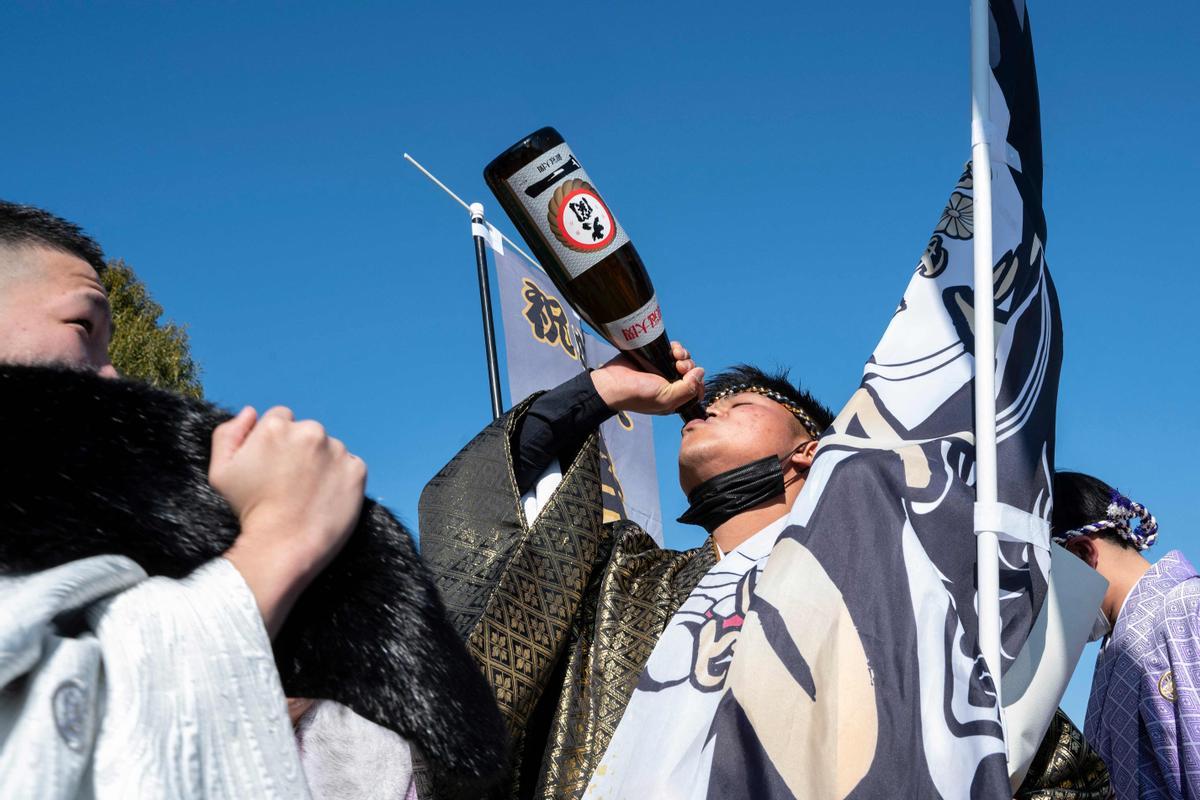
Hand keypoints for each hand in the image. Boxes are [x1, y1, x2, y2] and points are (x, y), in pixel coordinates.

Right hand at [209, 406, 366, 636]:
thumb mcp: (220, 472)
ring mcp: (336, 450)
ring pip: (329, 449)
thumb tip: (250, 412)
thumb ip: (228, 434)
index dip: (274, 443)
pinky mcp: (357, 470)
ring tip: (307, 494)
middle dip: (299, 450)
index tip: (272, 467)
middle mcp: (309, 431)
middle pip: (306, 431)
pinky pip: (350, 466)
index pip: (280, 418)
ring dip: (322, 463)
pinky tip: (325, 498)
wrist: (282, 547)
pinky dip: (341, 478)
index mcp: (276, 426)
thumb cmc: (248, 512)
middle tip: (289, 483)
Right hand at [590, 341, 703, 414]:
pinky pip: (673, 350)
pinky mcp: (656, 357)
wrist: (613, 383)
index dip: (698, 382)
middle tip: (679, 367)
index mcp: (675, 399)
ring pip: (684, 359)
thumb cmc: (638, 395)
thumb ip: (687, 388)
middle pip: (692, 373)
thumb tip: (700, 371)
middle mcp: (671, 384)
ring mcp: (663, 370)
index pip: (697, 390)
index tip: (691, 377)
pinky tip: (672, 349)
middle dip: (690, 367)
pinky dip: (676, 348)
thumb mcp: (666, 398)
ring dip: (684, 356)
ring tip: (676, 355)